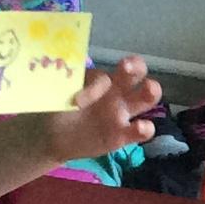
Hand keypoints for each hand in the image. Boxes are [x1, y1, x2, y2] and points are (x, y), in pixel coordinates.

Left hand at [41, 54, 162, 159]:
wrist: (52, 137)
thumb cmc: (58, 108)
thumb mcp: (58, 94)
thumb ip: (70, 89)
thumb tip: (82, 97)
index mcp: (102, 79)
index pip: (104, 74)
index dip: (97, 83)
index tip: (77, 99)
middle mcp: (117, 92)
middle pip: (137, 72)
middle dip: (136, 67)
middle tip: (127, 68)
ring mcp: (123, 113)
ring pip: (147, 97)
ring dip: (151, 91)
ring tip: (148, 89)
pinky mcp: (124, 135)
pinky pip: (143, 130)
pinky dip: (145, 128)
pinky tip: (140, 127)